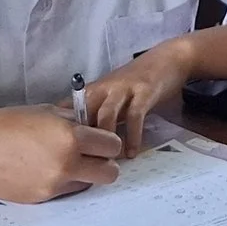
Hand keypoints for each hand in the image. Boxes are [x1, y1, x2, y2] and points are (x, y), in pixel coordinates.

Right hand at [0, 106, 121, 204]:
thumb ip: (74, 122)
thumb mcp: (46, 112)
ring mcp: (54, 186)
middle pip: (110, 173)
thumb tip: (94, 130)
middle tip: (93, 155)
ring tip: (64, 162)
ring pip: (89, 185)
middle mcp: (66, 165)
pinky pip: (66, 192)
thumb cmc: (6, 123)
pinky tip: (45, 171)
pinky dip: (64, 183)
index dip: (108, 141)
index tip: (100, 139)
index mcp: (70, 138)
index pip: (112, 145)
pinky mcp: (41, 200)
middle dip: (105, 163)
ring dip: (85, 174)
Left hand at [73, 43, 194, 154]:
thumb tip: (80, 146)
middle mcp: (103, 88)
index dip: (60, 133)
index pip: (66, 111)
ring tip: (109, 161)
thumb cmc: (134, 83)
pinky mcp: (143, 91)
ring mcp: (123, 88)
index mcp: (90, 92)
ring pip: (106, 114)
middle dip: (82, 141)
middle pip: (83, 114)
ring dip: (106, 139)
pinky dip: (132, 136)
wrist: (165, 59)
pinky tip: (131, 153)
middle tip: (86, 166)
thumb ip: (95, 115)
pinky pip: (135, 116)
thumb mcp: (110, 97)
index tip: (62, 156)